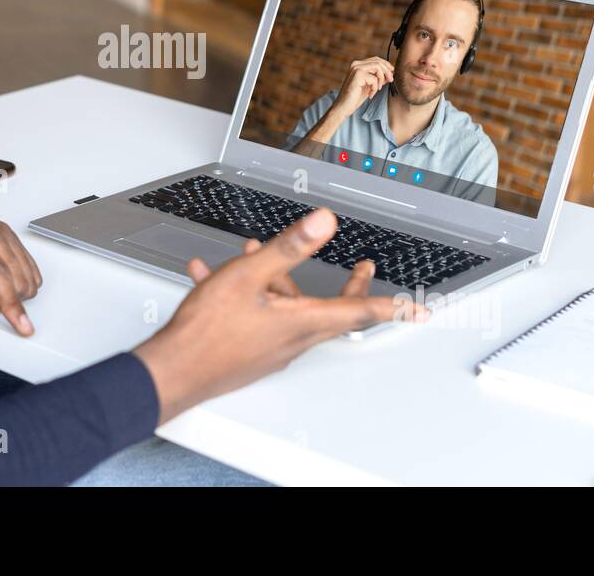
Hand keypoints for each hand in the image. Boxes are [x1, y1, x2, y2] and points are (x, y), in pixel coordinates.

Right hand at [132, 208, 427, 423]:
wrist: (173, 371)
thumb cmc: (208, 331)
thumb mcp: (249, 275)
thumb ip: (289, 247)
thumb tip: (324, 222)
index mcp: (302, 321)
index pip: (361, 312)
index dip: (393, 305)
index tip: (420, 308)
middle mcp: (293, 339)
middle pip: (331, 310)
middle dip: (346, 286)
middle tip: (361, 271)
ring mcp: (272, 348)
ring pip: (289, 309)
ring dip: (278, 280)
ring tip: (253, 254)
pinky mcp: (250, 352)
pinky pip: (260, 317)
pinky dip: (245, 295)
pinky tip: (212, 277)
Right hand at [331, 55, 393, 117]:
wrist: (344, 106)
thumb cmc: (356, 97)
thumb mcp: (370, 85)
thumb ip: (378, 78)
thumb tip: (390, 72)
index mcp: (358, 65)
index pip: (376, 59)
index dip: (386, 65)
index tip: (392, 72)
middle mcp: (356, 64)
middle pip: (378, 62)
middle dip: (387, 71)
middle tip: (391, 81)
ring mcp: (356, 69)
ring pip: (377, 67)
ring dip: (381, 79)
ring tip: (378, 89)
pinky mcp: (357, 75)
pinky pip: (374, 79)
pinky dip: (375, 88)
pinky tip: (370, 94)